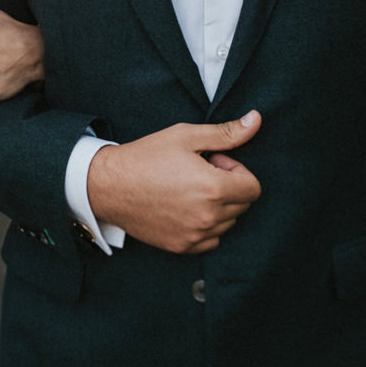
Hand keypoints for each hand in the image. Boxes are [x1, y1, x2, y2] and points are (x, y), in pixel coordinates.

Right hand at [87, 112, 262, 253]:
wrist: (109, 186)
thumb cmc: (146, 157)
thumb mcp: (186, 136)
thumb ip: (226, 133)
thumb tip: (256, 119)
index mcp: (213, 188)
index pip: (253, 188)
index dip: (237, 170)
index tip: (215, 163)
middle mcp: (207, 216)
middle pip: (242, 205)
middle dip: (228, 187)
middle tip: (199, 173)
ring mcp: (195, 235)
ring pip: (228, 223)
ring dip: (218, 207)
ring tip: (189, 190)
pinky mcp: (182, 246)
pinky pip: (211, 239)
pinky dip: (206, 226)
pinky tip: (185, 208)